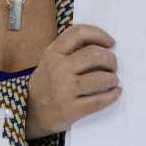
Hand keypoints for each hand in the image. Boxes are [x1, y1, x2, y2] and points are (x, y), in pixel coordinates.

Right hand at [25, 24, 119, 139]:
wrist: (30, 112)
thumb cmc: (46, 84)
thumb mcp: (50, 61)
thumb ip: (70, 51)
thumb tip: (103, 45)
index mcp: (53, 53)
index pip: (79, 33)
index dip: (99, 34)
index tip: (110, 42)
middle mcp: (57, 69)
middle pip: (95, 54)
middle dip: (111, 59)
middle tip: (113, 65)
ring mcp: (64, 90)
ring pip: (101, 78)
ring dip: (113, 78)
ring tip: (112, 80)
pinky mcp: (71, 109)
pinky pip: (100, 100)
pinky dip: (112, 95)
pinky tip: (115, 93)